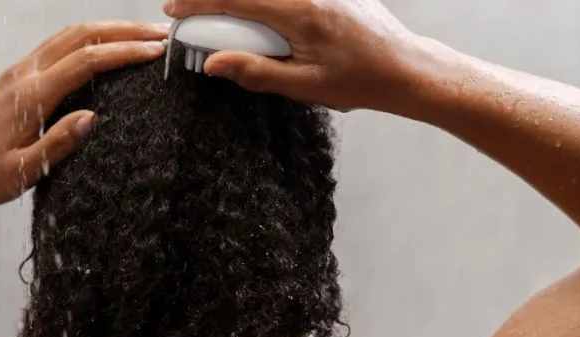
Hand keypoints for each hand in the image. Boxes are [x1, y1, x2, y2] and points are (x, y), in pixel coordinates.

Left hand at [0, 22, 167, 206]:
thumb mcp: (22, 172)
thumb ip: (57, 144)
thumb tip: (92, 118)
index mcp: (30, 96)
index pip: (86, 61)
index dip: (124, 53)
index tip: (155, 54)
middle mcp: (25, 73)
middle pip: (82, 35)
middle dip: (125, 31)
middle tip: (162, 36)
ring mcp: (21, 70)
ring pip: (71, 34)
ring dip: (110, 29)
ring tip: (144, 36)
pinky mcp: (20, 74)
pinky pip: (60, 44)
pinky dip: (91, 38)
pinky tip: (110, 45)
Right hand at [163, 0, 418, 111]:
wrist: (404, 67)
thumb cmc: (360, 80)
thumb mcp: (303, 86)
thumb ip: (255, 72)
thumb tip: (214, 63)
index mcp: (301, 13)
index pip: (235, 0)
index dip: (198, 4)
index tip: (174, 11)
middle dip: (213, 1)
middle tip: (191, 16)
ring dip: (240, 6)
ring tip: (222, 21)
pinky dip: (262, 6)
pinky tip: (255, 21)